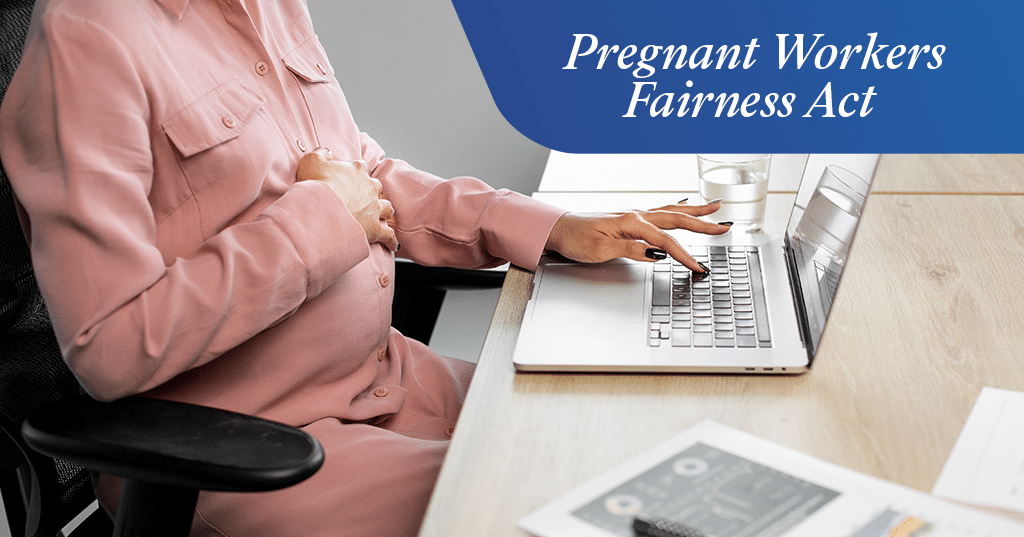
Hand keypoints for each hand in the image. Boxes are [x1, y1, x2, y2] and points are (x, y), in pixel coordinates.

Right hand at [296, 148, 398, 251]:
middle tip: (362, 200)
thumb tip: (328, 153)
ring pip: (386, 208)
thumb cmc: (315, 186)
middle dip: (371, 193)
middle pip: (376, 188)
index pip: (361, 169)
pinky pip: (389, 235)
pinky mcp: (376, 228)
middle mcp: (371, 187)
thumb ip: (321, 153)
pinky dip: (391, 240)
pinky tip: (392, 244)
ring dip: (383, 211)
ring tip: (379, 216)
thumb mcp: (311, 161)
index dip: (355, 175)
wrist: (321, 210)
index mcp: (358, 170)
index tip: (349, 181)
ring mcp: (375, 208)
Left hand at [543, 200, 729, 272]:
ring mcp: (633, 215)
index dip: (684, 256)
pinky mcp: (629, 219)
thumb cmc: (575, 239)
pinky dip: (675, 209)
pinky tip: (682, 206)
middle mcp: (635, 215)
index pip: (666, 242)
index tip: (699, 268)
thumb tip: (656, 254)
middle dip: (702, 224)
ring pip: (671, 212)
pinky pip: (659, 212)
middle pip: (676, 220)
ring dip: (694, 212)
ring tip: (714, 208)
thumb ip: (631, 250)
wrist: (557, 229)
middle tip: (725, 226)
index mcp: (632, 222)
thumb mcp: (601, 250)